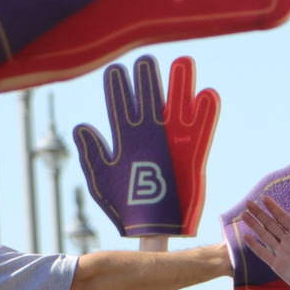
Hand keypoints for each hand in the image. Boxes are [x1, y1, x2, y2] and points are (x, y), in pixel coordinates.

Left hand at [72, 55, 219, 236]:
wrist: (150, 229)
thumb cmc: (124, 207)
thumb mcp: (101, 180)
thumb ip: (92, 154)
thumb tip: (82, 126)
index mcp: (127, 140)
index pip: (122, 108)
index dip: (119, 90)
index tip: (116, 70)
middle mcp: (152, 136)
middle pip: (151, 102)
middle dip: (149, 81)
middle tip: (146, 60)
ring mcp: (174, 144)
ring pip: (178, 109)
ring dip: (181, 87)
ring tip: (184, 63)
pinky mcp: (193, 156)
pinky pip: (202, 132)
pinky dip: (206, 114)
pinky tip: (207, 95)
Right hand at [228, 193, 289, 289]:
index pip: (283, 218)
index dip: (274, 208)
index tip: (265, 198)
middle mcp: (288, 241)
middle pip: (271, 225)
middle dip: (260, 214)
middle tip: (248, 203)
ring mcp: (282, 253)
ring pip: (265, 236)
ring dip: (254, 226)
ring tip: (244, 215)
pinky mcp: (277, 265)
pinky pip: (263, 253)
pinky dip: (254, 245)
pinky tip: (246, 236)